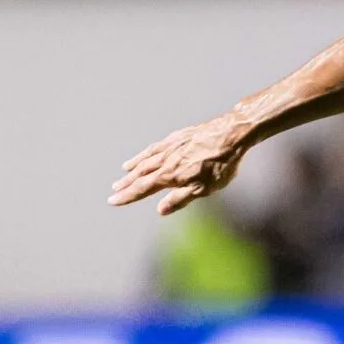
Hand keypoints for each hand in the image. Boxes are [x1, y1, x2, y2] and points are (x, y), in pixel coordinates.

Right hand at [110, 113, 251, 214]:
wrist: (230, 133)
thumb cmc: (221, 163)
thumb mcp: (204, 188)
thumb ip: (180, 198)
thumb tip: (160, 210)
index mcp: (170, 175)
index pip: (143, 189)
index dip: (127, 196)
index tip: (113, 201)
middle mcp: (165, 160)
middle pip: (141, 174)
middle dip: (126, 183)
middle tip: (114, 190)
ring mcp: (170, 147)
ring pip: (146, 159)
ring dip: (134, 167)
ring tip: (124, 172)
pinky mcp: (177, 137)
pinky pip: (155, 147)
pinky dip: (146, 152)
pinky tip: (145, 154)